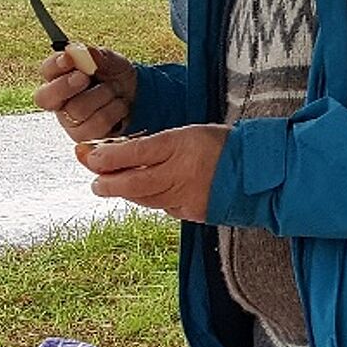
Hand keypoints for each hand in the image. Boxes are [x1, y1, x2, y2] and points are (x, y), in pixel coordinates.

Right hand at [33, 46, 136, 142]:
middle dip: (66, 85)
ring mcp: (71, 122)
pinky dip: (113, 111)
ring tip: (114, 90)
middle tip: (84, 77)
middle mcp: (59, 102)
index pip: (46, 71)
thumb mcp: (112, 61)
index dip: (54, 65)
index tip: (68, 59)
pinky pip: (96, 125)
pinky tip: (119, 105)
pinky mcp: (85, 138)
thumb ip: (98, 56)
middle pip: (47, 97)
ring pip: (76, 110)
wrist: (138, 97)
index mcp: (59, 78)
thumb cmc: (116, 77)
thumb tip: (84, 52)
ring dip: (101, 96)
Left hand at [82, 124, 227, 222]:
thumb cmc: (221, 145)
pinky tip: (143, 192)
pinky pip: (162, 207)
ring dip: (124, 193)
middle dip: (107, 183)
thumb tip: (118, 154)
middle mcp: (181, 173)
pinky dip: (148, 199)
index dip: (107, 156)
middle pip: (133, 183)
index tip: (89, 155)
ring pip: (144, 199)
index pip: (135, 152)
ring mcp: (186, 196)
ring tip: (109, 186)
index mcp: (181, 145)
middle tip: (94, 182)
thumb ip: (154, 146)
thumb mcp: (187, 134)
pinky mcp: (192, 213)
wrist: (257, 171)